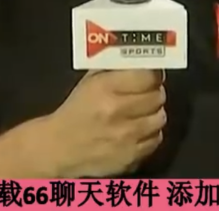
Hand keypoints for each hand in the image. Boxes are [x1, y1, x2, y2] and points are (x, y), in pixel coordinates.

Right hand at [44, 70, 165, 177]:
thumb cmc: (76, 111)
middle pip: (158, 96)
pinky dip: (149, 134)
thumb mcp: (90, 81)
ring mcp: (125, 137)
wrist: (58, 148)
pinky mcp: (130, 157)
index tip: (151, 75)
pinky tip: (136, 131)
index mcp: (105, 88)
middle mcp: (117, 112)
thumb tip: (143, 60)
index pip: (148, 76)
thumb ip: (116, 69)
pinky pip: (155, 140)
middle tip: (146, 93)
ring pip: (160, 118)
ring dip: (153, 113)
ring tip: (141, 112)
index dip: (153, 74)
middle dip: (154, 92)